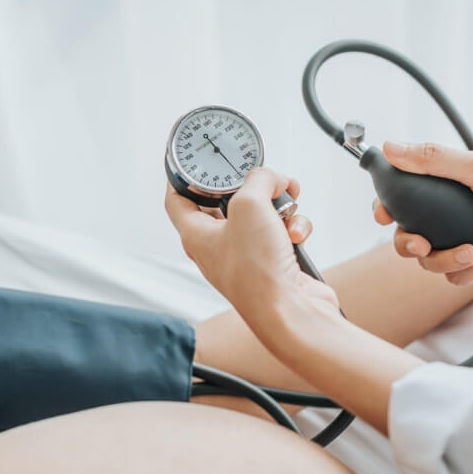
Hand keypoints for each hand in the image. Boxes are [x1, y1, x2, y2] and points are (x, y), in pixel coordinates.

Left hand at [165, 168, 338, 326]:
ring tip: (288, 207)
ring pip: (261, 214)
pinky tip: (295, 236)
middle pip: (227, 202)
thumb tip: (271, 178)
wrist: (291, 312)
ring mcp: (246, 256)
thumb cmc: (258, 273)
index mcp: (197, 236)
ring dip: (280, 206)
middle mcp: (218, 247)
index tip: (194, 162)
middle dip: (251, 187)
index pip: (177, 199)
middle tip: (265, 178)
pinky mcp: (272, 262)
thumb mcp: (250, 205)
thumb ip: (258, 179)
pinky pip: (281, 232)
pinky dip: (293, 228)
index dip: (182, 177)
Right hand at [373, 142, 472, 283]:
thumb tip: (390, 147)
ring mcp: (469, 243)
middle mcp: (458, 216)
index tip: (384, 214)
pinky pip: (457, 278)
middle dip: (408, 242)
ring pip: (431, 262)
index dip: (390, 207)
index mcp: (454, 189)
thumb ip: (433, 159)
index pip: (408, 199)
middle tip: (419, 242)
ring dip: (448, 258)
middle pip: (409, 236)